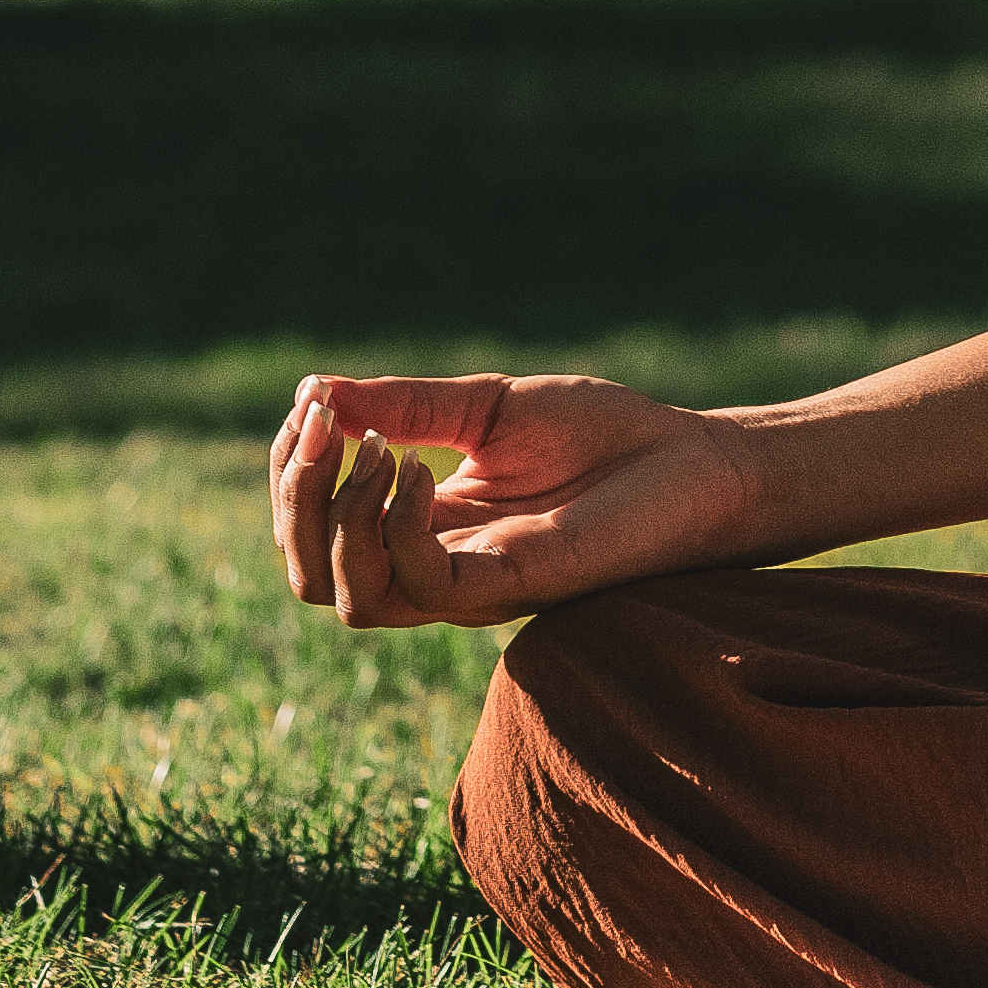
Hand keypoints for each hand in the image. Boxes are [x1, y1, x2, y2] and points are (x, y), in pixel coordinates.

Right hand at [264, 371, 767, 626]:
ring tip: (380, 446)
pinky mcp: (509, 585)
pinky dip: (397, 525)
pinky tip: (420, 467)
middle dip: (294, 498)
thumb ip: (403, 403)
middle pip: (311, 576)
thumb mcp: (484, 406)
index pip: (313, 532)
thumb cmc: (603, 436)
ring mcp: (468, 586)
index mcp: (421, 526)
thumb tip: (313, 390)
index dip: (292, 472)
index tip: (313, 403)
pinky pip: (420, 586)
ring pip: (350, 598)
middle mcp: (433, 567)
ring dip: (338, 515)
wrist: (695, 460)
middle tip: (323, 426)